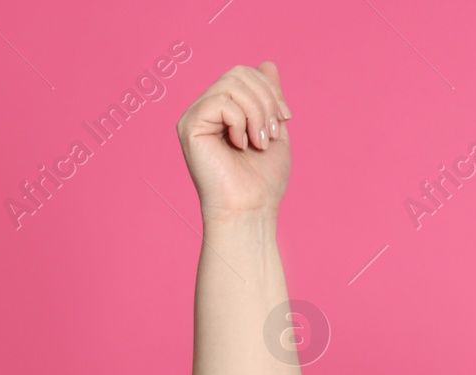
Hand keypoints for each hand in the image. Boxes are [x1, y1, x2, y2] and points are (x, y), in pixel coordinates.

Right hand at [176, 62, 292, 222]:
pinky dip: (240, 122)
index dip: (271, 89)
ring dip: (257, 113)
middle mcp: (205, 110)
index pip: (245, 74)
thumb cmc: (262, 181)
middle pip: (238, 73)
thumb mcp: (273, 130)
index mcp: (224, 110)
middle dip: (266, 100)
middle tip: (273, 133)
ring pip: (231, 84)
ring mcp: (195, 117)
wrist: (251, 210)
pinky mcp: (189, 126)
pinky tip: (241, 145)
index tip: (287, 119)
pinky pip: (220, 101)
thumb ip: (269, 98)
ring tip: (261, 142)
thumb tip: (268, 62)